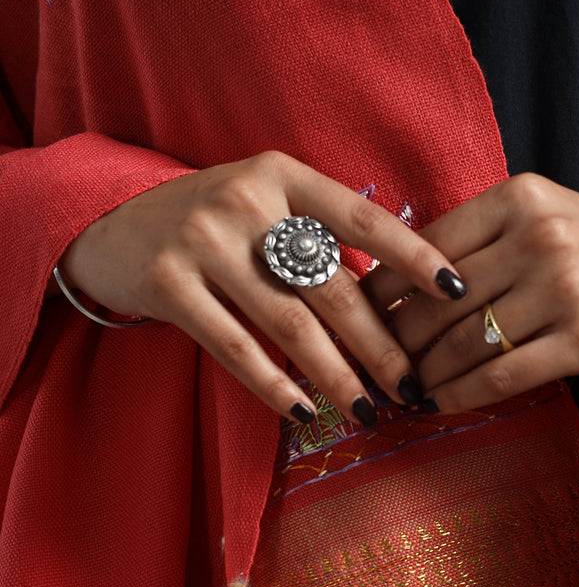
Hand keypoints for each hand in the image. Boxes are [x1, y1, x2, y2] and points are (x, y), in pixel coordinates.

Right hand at [59, 151, 466, 424]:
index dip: (414, 256)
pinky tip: (305, 411)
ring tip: (370, 411)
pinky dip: (274, 384)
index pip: (364, 218)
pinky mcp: (167, 283)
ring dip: (337, 375)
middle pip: (332, 285)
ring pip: (289, 323)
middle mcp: (246, 201)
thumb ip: (322, 237)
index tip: (458, 290)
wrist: (114, 223)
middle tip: (415, 386)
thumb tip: (403, 296)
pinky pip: (234, 346)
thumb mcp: (268, 205)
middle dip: (381, 343)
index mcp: (283, 175)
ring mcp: (202, 240)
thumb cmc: (216, 224)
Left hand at [364, 173, 578, 412]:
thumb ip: (470, 240)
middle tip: (377, 361)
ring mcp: (567, 291)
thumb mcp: (528, 218)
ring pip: (467, 342)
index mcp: (519, 198)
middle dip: (398, 339)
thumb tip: (385, 285)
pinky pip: (504, 375)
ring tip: (404, 386)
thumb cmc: (576, 248)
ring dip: (425, 372)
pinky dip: (461, 394)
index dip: (385, 288)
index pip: (430, 247)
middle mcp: (543, 239)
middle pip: (441, 301)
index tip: (360, 314)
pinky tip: (438, 403)